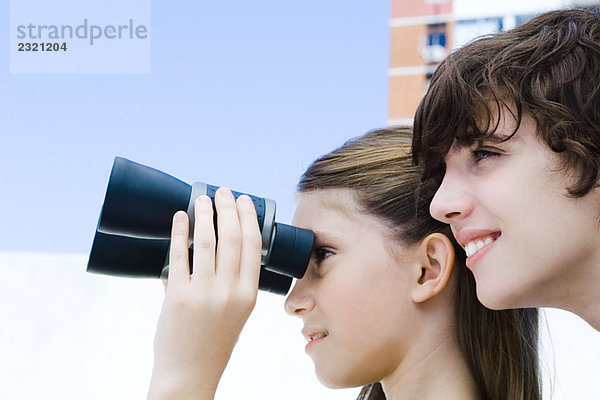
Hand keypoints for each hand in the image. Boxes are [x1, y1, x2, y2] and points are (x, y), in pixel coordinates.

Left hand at [147, 188, 261, 399]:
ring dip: (204, 213)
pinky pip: (178, 255)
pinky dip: (178, 232)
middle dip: (227, 208)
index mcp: (248, 295)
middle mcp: (229, 292)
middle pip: (231, 237)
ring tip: (200, 199)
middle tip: (222, 192)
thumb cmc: (213, 343)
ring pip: (206, 240)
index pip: (252, 245)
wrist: (190, 374)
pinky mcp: (177, 296)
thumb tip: (220, 245)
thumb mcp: (237, 313)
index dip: (248, 217)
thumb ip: (233, 282)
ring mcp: (203, 293)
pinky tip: (179, 217)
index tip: (243, 200)